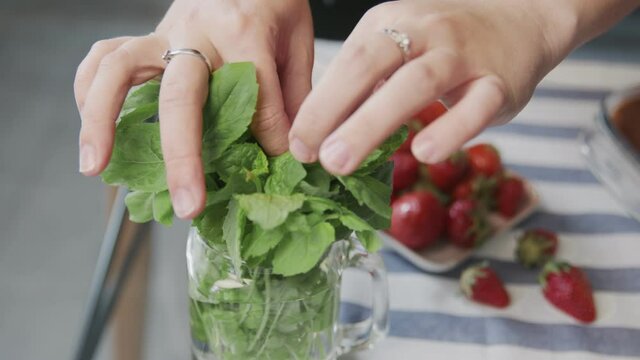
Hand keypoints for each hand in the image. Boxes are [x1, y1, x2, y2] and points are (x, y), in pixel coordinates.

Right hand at [75, 0, 312, 217]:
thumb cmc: (274, 3)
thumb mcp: (298, 41)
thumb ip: (294, 93)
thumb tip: (290, 149)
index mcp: (244, 31)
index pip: (257, 99)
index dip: (272, 138)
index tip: (280, 164)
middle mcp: (197, 32)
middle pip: (181, 97)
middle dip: (182, 157)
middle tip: (186, 205)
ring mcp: (164, 33)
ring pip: (120, 70)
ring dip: (101, 120)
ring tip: (96, 167)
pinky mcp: (148, 38)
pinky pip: (105, 57)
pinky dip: (89, 89)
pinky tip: (92, 126)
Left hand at [288, 0, 575, 174]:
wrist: (520, 19)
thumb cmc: (445, 44)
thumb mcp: (398, 49)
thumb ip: (363, 85)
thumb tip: (317, 131)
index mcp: (390, 23)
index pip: (346, 63)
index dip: (317, 105)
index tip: (296, 145)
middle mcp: (424, 32)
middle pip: (371, 67)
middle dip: (333, 112)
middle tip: (309, 156)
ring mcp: (463, 55)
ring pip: (416, 84)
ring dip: (373, 124)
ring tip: (341, 162)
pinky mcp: (499, 82)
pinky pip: (475, 107)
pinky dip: (450, 129)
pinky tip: (424, 153)